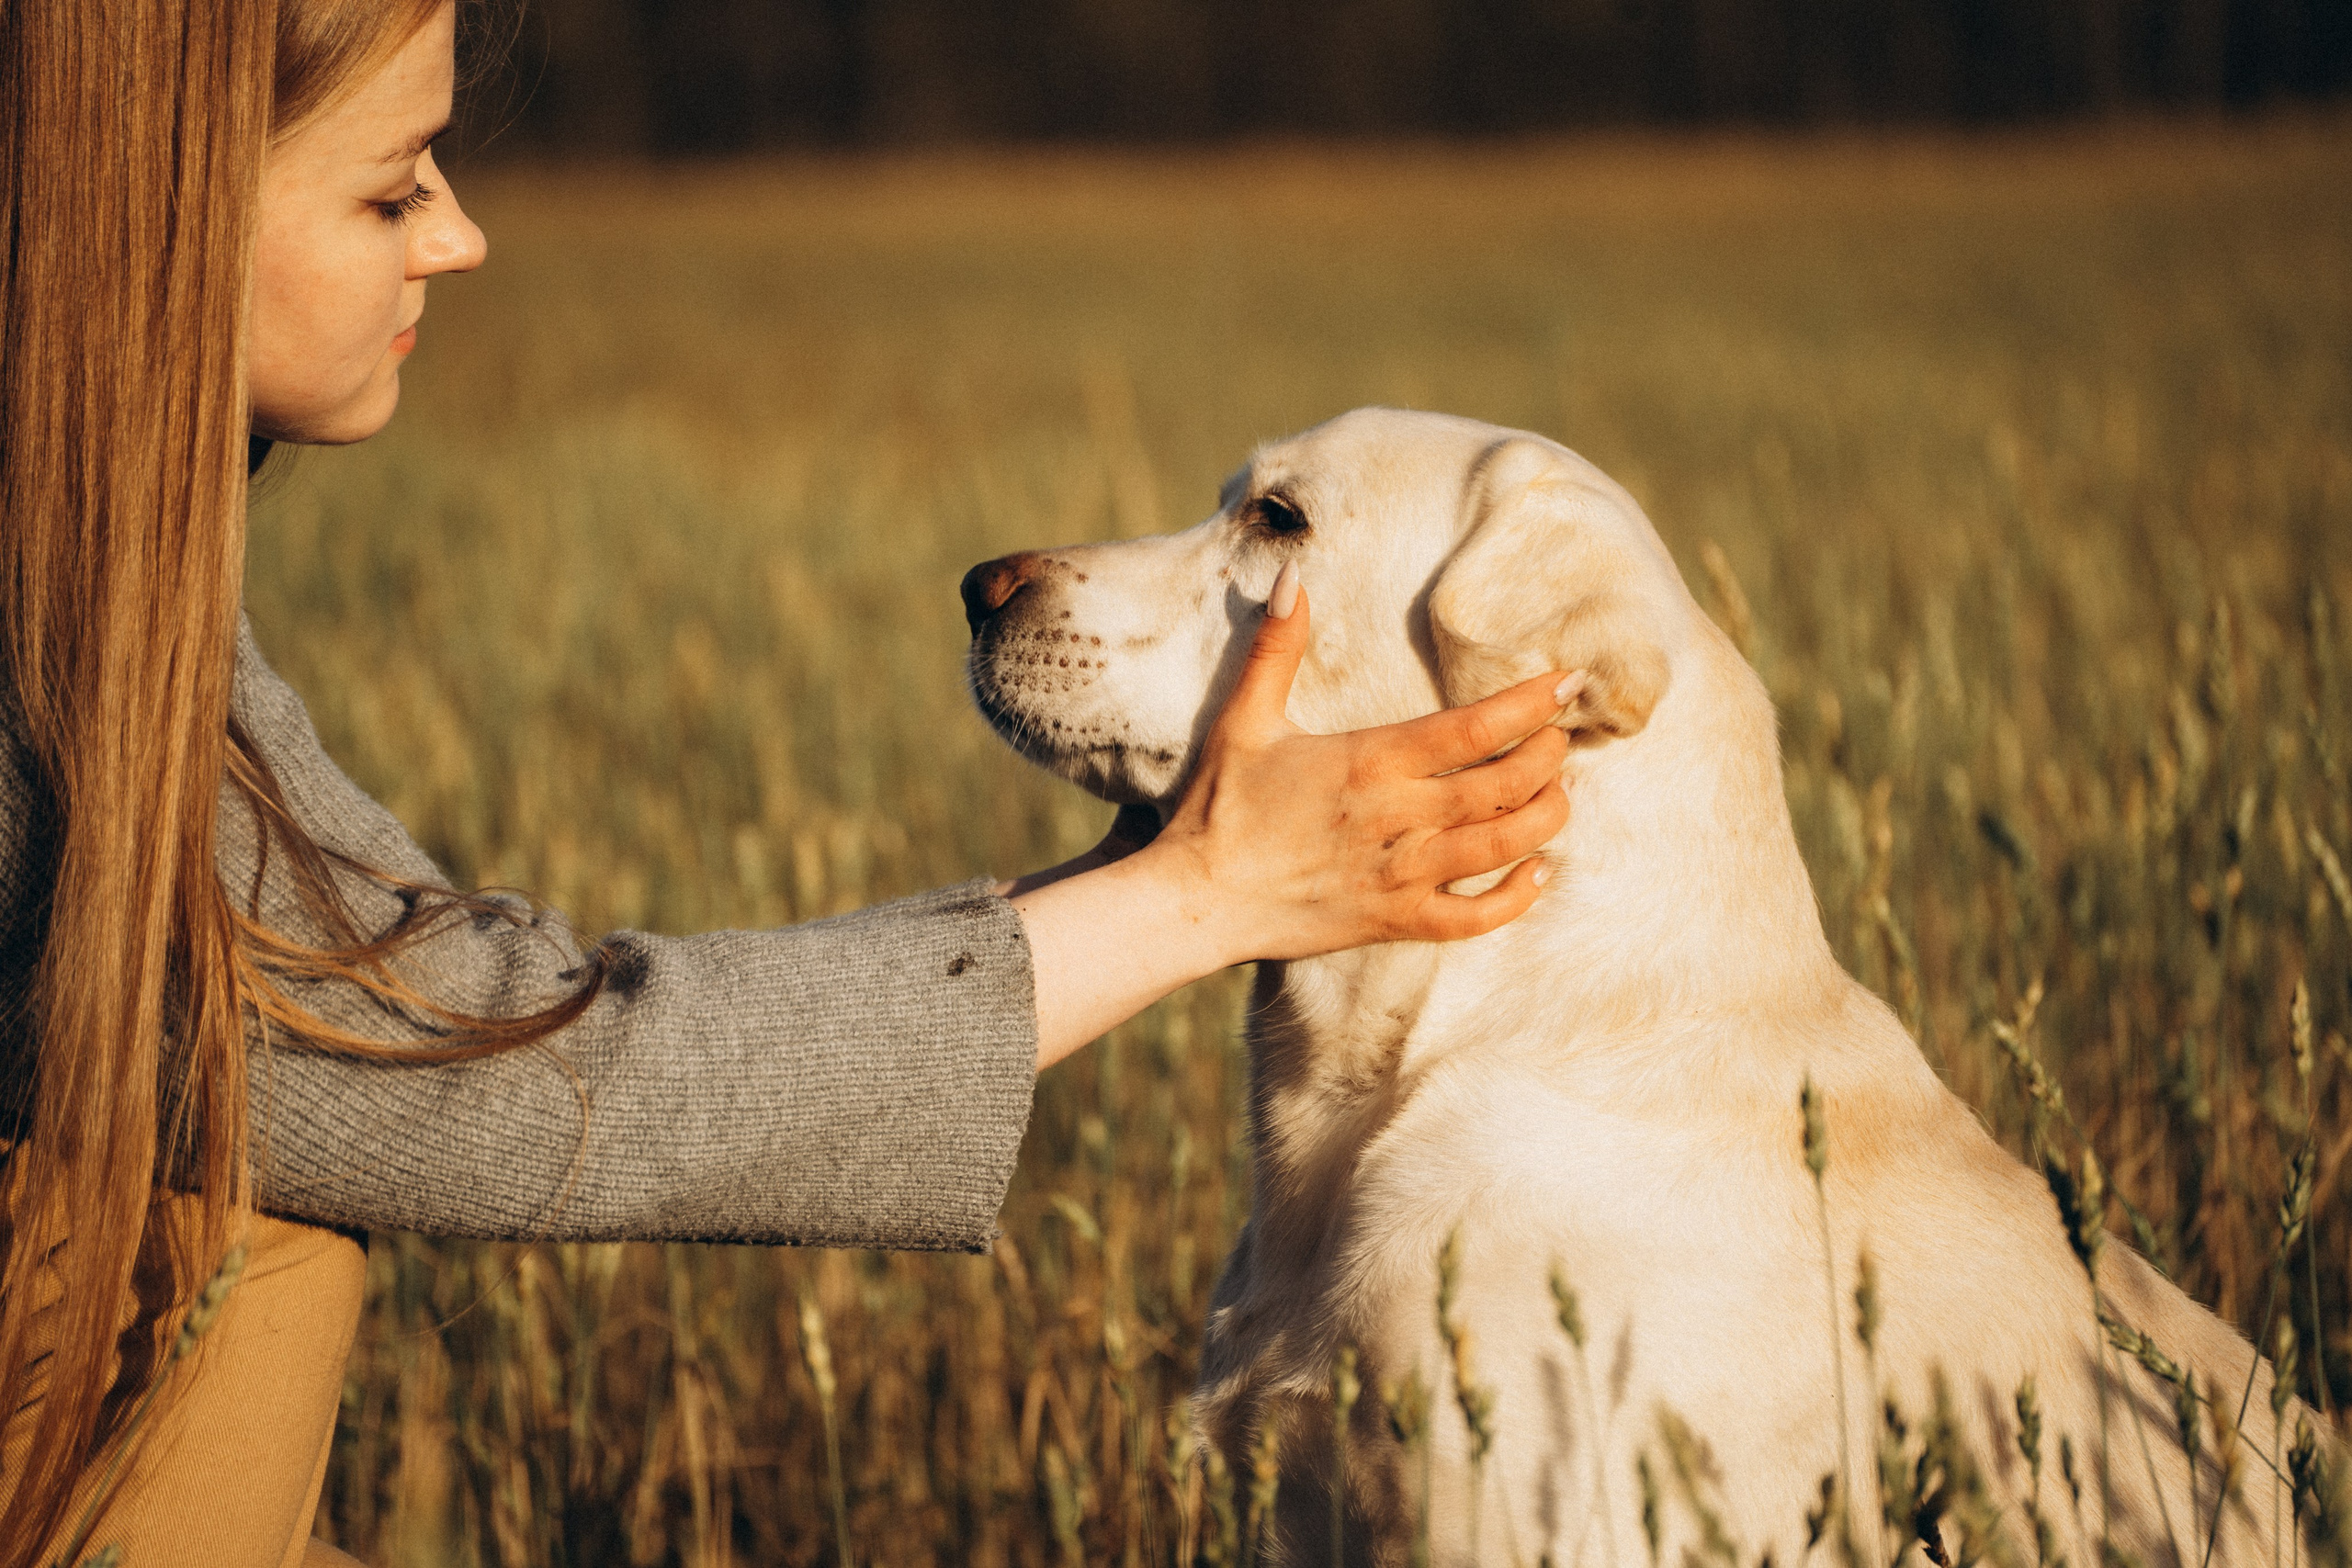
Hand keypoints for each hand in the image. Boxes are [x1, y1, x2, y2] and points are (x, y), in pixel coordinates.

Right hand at [1008, 561, 1573, 1067]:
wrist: (1194, 900)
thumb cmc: (1218, 807)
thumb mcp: (1243, 718)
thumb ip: (1276, 648)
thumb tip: (1294, 578)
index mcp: (1370, 761)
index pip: (1474, 728)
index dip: (1530, 705)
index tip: (1568, 683)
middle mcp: (1397, 818)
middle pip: (1504, 787)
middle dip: (1548, 758)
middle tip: (1564, 739)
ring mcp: (1401, 875)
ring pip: (1502, 847)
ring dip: (1544, 818)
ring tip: (1560, 793)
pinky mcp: (1394, 922)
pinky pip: (1474, 918)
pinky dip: (1515, 898)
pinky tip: (1537, 872)